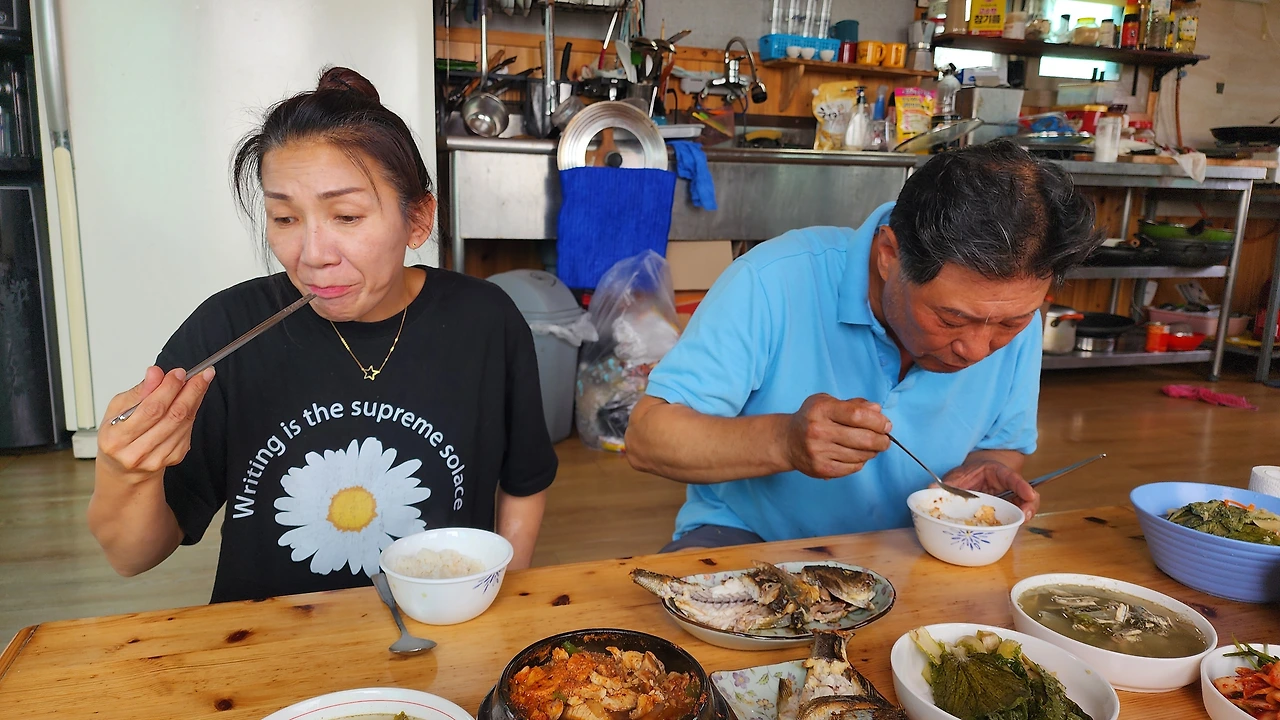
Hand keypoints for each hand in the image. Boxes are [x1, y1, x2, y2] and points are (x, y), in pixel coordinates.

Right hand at [97, 365, 214, 479]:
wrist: (124, 466)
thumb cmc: (117, 434)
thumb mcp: (117, 409)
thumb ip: (138, 391)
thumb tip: (155, 373)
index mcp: (117, 438)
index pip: (151, 410)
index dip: (169, 389)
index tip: (180, 373)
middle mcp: (136, 452)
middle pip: (173, 416)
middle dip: (191, 391)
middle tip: (201, 374)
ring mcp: (157, 458)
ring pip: (184, 423)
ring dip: (195, 399)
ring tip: (201, 381)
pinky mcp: (173, 458)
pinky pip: (188, 430)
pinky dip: (192, 412)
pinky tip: (191, 401)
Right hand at [784, 394, 891, 479]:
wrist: (787, 441)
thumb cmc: (812, 418)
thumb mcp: (828, 402)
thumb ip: (853, 404)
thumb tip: (877, 409)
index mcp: (821, 409)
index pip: (857, 415)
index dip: (877, 421)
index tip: (886, 425)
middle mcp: (818, 430)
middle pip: (863, 438)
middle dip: (881, 440)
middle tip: (885, 440)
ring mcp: (819, 451)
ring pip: (860, 455)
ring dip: (872, 452)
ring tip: (872, 447)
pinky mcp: (820, 468)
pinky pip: (852, 468)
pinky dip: (860, 462)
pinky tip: (857, 456)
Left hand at [942, 460, 1039, 520]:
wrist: (972, 475)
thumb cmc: (968, 474)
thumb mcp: (957, 475)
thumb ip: (948, 483)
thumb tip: (930, 489)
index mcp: (997, 472)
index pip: (1012, 477)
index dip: (1021, 485)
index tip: (1028, 493)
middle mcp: (1007, 486)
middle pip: (1026, 494)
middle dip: (1029, 504)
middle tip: (1026, 515)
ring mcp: (1009, 499)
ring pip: (1025, 506)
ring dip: (1026, 514)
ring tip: (1023, 521)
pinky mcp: (1006, 510)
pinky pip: (1014, 516)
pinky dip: (1015, 522)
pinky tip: (1011, 528)